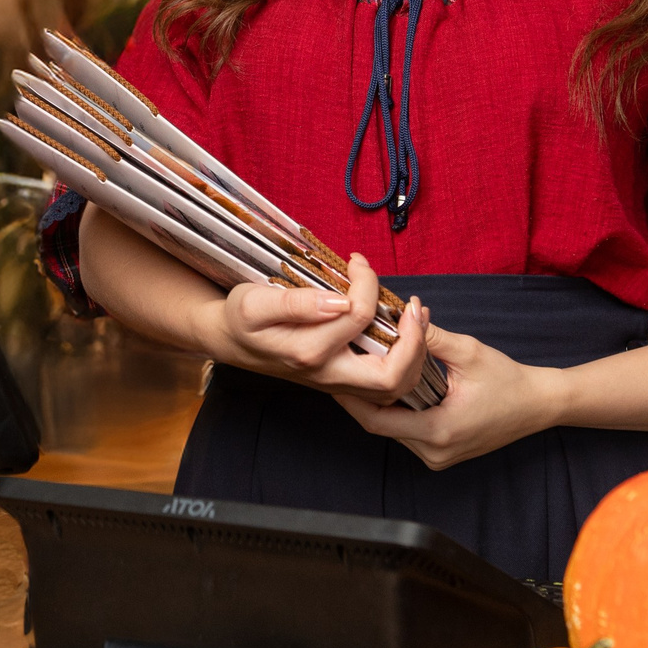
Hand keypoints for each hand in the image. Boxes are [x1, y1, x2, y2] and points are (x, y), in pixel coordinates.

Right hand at [201, 254, 433, 405]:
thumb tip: (338, 300)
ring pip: (395, 386)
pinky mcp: (343, 381)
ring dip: (416, 353)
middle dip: (414, 341)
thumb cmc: (241, 318)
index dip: (367, 282)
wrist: (231, 341)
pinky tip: (405, 330)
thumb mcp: (254, 303)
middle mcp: (328, 374)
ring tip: (416, 316)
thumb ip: (296, 303)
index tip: (356, 261)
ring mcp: (337, 382)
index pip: (359, 316)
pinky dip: (406, 359)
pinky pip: (386, 383)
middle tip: (414, 308)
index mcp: (308, 352)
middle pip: (391, 377)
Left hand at [337, 325, 569, 468]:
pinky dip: (394, 412)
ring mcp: (437, 457)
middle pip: (379, 426)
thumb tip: (402, 312)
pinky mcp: (440, 453)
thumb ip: (430, 336)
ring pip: (391, 431)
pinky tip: (386, 387)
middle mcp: (434, 452)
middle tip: (342, 369)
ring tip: (360, 374)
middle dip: (359, 397)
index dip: (350, 398)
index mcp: (438, 431)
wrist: (538, 405)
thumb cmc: (508, 380)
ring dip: (377, 404)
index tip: (333, 376)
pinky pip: (406, 433)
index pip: (376, 420)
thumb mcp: (468, 352)